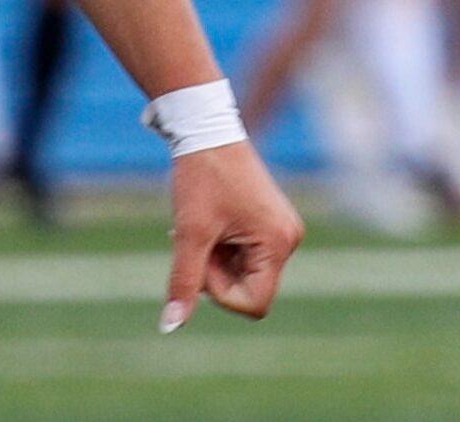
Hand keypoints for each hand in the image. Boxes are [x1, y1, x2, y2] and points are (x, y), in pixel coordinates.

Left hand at [161, 140, 303, 332]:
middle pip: (250, 290)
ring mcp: (282, 231)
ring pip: (246, 275)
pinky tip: (212, 224)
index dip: (220, 293)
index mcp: (279, 242)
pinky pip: (247, 257)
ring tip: (205, 228)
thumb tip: (170, 326)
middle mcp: (289, 239)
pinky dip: (224, 249)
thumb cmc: (201, 178)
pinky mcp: (271, 223)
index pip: (254, 303)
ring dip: (218, 261)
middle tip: (199, 240)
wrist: (206, 131)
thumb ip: (184, 282)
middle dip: (217, 274)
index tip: (202, 259)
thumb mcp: (190, 234)